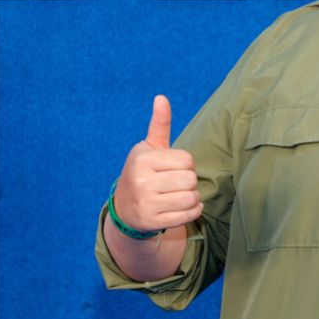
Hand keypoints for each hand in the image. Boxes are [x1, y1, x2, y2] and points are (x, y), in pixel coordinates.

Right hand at [112, 95, 202, 234]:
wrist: (126, 208)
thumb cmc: (144, 172)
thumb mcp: (149, 148)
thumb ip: (159, 124)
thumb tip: (161, 97)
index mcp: (142, 160)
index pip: (187, 160)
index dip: (186, 164)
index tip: (172, 168)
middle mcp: (142, 181)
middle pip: (190, 179)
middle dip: (189, 182)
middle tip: (176, 183)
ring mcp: (146, 203)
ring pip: (191, 198)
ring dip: (193, 198)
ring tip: (180, 195)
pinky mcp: (153, 221)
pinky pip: (189, 215)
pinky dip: (193, 211)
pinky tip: (183, 207)